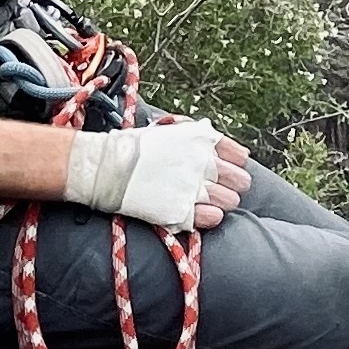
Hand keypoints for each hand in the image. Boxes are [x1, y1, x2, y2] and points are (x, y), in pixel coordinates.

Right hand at [64, 122, 252, 231]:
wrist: (107, 166)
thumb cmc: (136, 147)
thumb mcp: (172, 131)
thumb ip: (198, 138)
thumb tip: (218, 148)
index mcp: (203, 140)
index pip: (239, 156)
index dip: (233, 165)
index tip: (223, 169)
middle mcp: (204, 163)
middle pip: (240, 181)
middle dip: (230, 185)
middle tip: (214, 189)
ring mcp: (195, 187)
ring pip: (230, 201)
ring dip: (221, 202)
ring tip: (203, 202)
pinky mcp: (183, 210)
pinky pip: (213, 218)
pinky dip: (210, 217)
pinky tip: (199, 213)